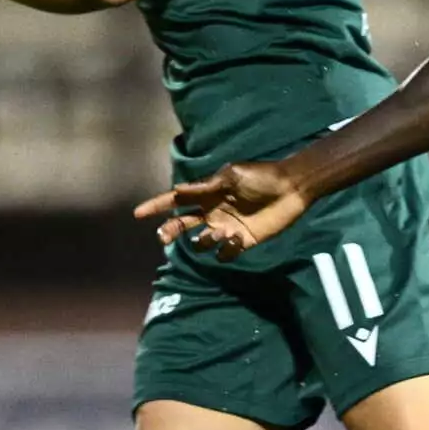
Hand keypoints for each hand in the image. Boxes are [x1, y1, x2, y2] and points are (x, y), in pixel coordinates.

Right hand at [132, 161, 311, 260]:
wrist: (291, 188)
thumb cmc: (261, 176)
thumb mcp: (232, 175)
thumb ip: (206, 186)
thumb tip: (178, 190)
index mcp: (207, 194)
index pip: (176, 200)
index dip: (156, 206)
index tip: (138, 214)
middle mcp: (213, 212)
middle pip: (182, 225)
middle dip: (170, 231)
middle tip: (163, 236)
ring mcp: (227, 227)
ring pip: (202, 242)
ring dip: (206, 240)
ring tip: (223, 231)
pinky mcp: (243, 241)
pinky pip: (225, 254)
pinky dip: (226, 251)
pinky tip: (237, 239)